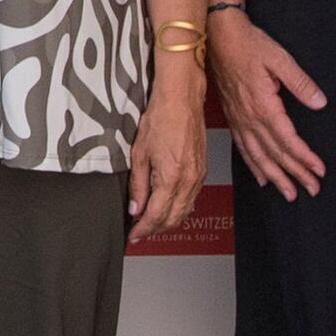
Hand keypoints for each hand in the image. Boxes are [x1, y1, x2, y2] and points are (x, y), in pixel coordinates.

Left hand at [129, 51, 207, 235]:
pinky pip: (191, 199)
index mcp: (172, 177)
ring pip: (184, 211)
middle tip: (138, 231)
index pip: (157, 215)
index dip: (143, 229)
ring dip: (167, 221)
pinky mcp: (202, 171)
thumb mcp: (139, 153)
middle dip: (155, 229)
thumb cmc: (160, 119)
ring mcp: (198, 177)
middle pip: (173, 219)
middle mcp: (189, 181)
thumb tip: (135, 208)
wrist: (181, 100)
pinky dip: (179, 208)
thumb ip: (138, 185)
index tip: (133, 235)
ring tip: (149, 222)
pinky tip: (166, 207)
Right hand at [211, 11, 328, 198]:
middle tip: (312, 189)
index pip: (287, 140)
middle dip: (295, 174)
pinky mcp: (233, 117)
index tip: (319, 170)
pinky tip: (261, 177)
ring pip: (258, 156)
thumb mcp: (279, 58)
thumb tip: (320, 102)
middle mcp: (249, 118)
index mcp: (263, 105)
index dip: (304, 157)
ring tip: (289, 193)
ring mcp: (239, 120)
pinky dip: (253, 166)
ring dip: (275, 177)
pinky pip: (243, 148)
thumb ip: (300, 82)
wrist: (217, 36)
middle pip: (275, 154)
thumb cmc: (248, 44)